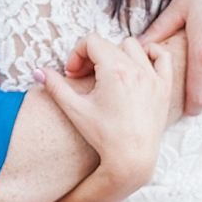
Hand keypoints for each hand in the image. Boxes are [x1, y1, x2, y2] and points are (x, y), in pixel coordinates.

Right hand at [36, 34, 171, 191]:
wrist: (131, 160)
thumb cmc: (103, 137)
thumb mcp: (75, 110)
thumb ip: (55, 86)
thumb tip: (38, 71)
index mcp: (113, 70)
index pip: (91, 41)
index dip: (77, 53)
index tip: (72, 74)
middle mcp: (135, 69)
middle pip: (108, 44)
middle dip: (92, 56)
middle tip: (84, 79)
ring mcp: (152, 77)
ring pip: (133, 46)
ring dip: (118, 54)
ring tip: (108, 74)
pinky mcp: (164, 87)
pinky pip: (161, 57)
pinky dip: (150, 55)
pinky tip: (138, 67)